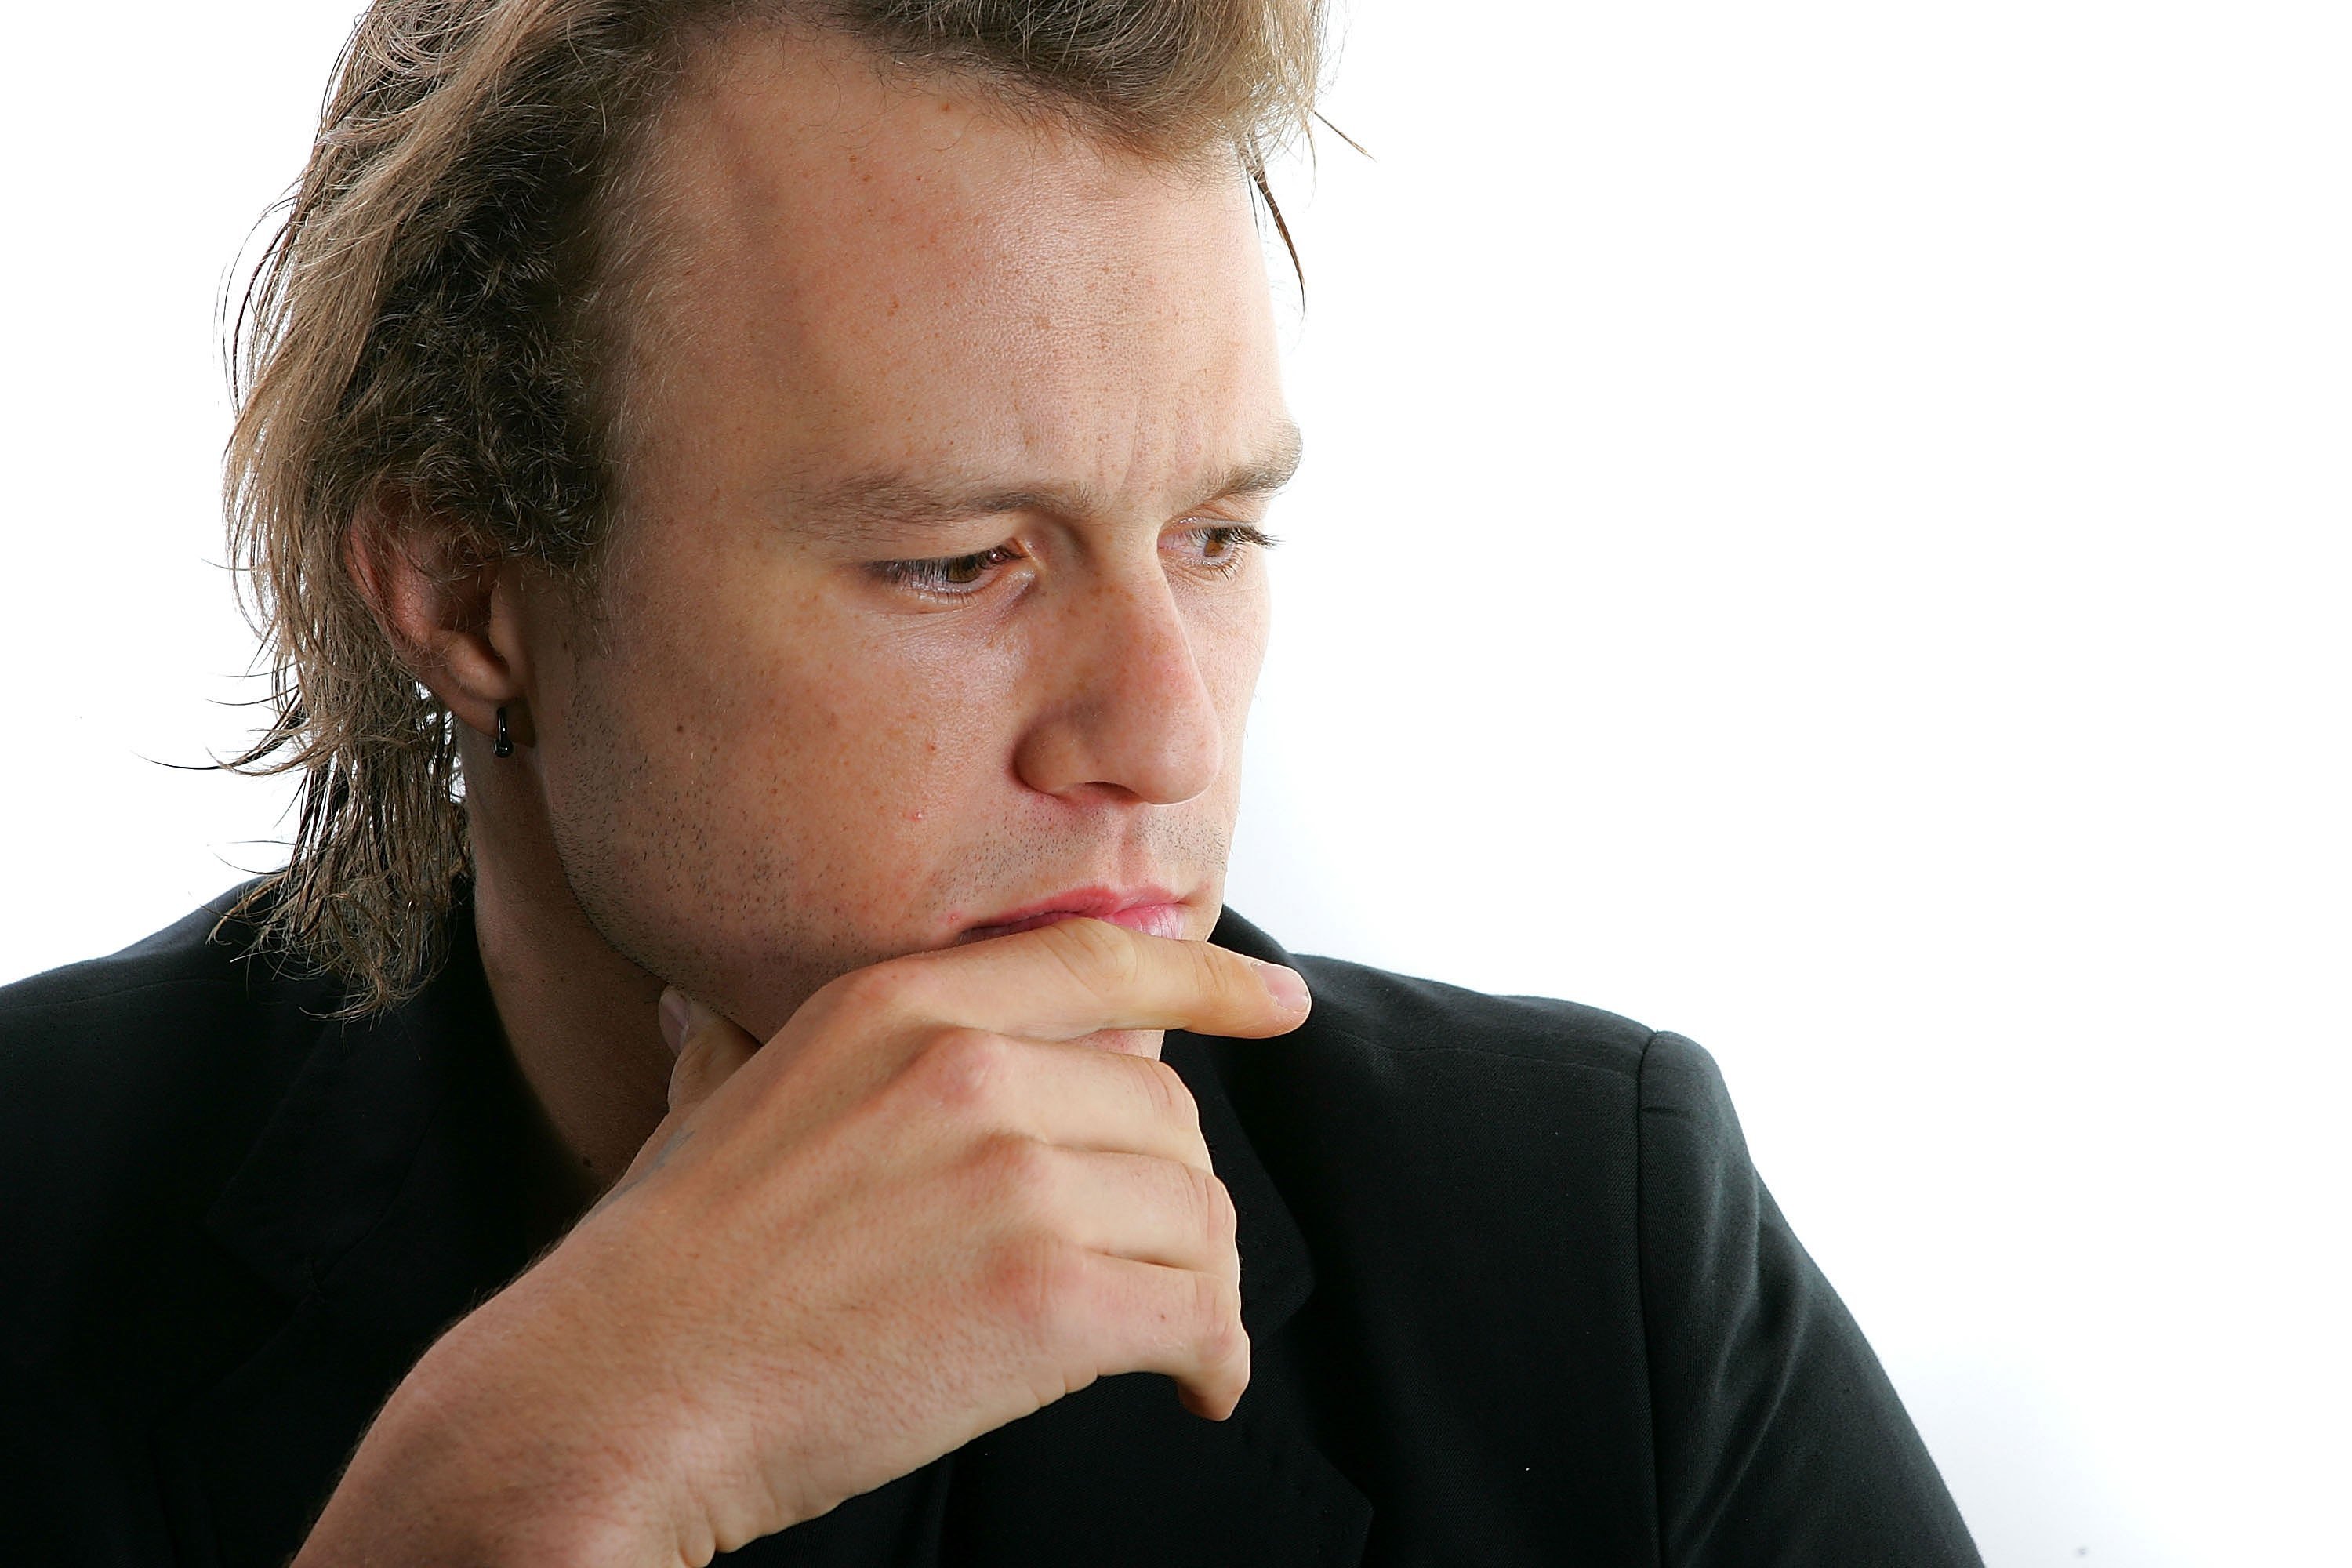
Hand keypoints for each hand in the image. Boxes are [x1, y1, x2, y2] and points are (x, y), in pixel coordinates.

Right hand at [296, 918, 1310, 1566]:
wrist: (608, 1396)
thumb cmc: (669, 1266)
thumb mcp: (743, 1091)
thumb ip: (839, 1045)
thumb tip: (869, 1011)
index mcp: (898, 1002)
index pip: (1101, 963)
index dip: (1210, 982)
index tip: (1281, 1006)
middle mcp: (967, 1067)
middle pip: (1165, 1112)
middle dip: (1171, 1197)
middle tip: (1150, 1270)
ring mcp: (1009, 1178)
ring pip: (1199, 1211)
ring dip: (1200, 1284)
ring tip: (1173, 1339)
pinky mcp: (1043, 1300)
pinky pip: (1197, 1312)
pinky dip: (1212, 1357)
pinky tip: (1192, 1389)